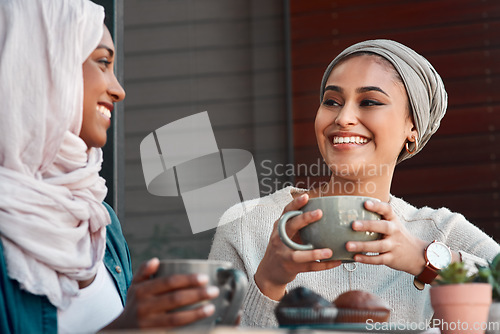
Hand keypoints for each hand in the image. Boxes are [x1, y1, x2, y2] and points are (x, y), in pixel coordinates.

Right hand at [105, 258, 219, 328]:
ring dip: (196, 313)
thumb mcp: (134, 287)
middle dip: (197, 294)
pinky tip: (201, 324)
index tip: (205, 278)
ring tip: (211, 308)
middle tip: (214, 291)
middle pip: (175, 299)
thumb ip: (143, 272)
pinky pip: (174, 330)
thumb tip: (156, 260)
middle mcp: (144, 306)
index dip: (188, 279)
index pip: (169, 282)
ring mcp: (149, 323)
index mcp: (142, 290)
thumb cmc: (134, 304)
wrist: (119, 331)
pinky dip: (188, 326)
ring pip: (176, 318)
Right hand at [254, 194, 340, 300]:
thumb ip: (296, 224)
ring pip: (298, 254)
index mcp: (279, 227)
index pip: (286, 213)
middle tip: (319, 213)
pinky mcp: (291, 268)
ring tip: (329, 251)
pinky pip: (309, 267)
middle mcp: (279, 239)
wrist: (269, 272)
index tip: (306, 196)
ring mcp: (284, 254)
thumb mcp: (284, 234)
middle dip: (304, 219)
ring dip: (314, 253)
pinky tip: (336, 261)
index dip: (295, 204)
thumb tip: (320, 209)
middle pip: (290, 227)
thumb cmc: (282, 248)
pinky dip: (324, 265)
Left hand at [346, 200, 427, 274]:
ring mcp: (394, 245)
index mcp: (393, 220)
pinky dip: (367, 259)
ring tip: (348, 245)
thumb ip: (378, 216)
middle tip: (353, 225)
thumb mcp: (392, 223)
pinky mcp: (392, 258)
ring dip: (362, 246)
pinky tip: (356, 257)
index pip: (387, 210)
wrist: (417, 254)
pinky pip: (379, 259)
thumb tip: (355, 206)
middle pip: (383, 227)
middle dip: (368, 225)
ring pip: (378, 246)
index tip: (365, 203)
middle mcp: (394, 231)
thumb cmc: (397, 235)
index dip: (377, 206)